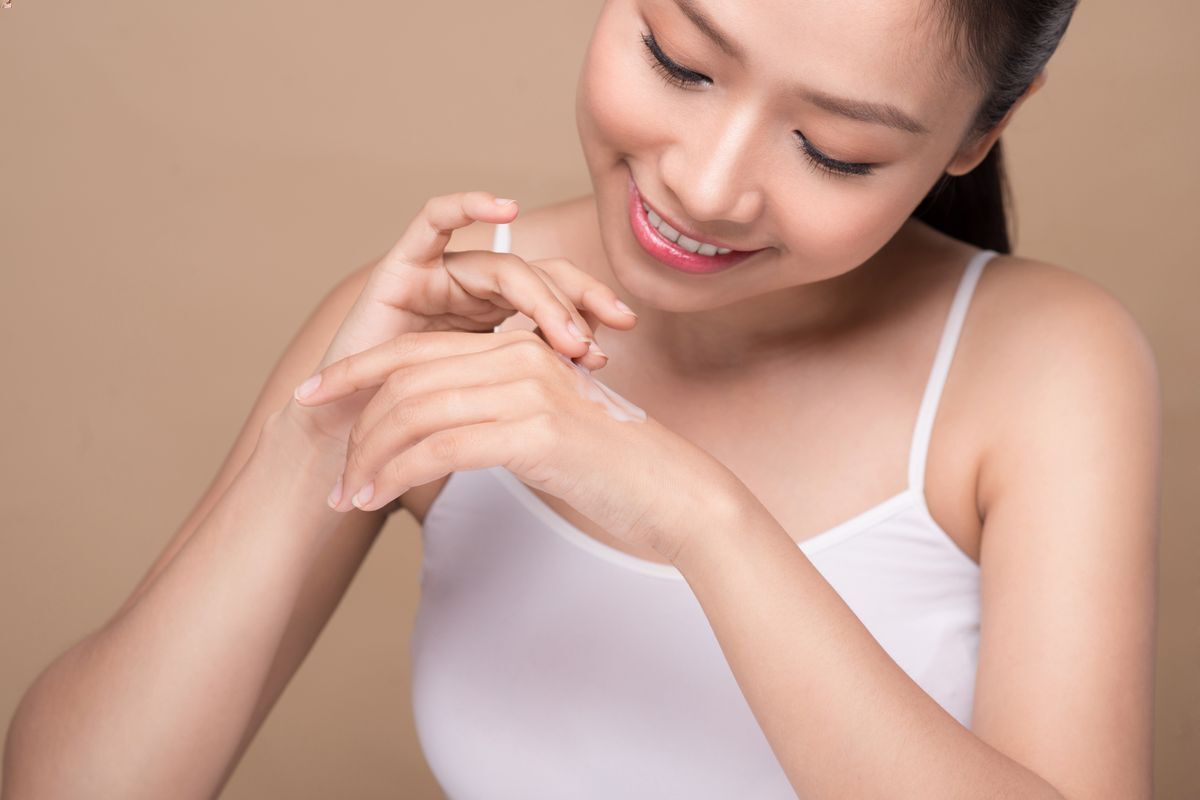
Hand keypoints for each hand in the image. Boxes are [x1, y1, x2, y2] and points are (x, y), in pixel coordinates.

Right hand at [289, 191, 638, 453]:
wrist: (352, 443)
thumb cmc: (418, 428)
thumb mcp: (491, 402)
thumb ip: (533, 378)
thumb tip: (600, 368)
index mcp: (497, 317)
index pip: (555, 295)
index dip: (589, 304)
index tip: (624, 329)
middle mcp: (471, 291)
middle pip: (537, 276)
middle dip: (573, 303)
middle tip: (598, 338)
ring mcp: (437, 277)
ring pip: (501, 265)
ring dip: (539, 296)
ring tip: (565, 333)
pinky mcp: (398, 268)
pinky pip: (431, 222)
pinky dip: (466, 206)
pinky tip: (503, 208)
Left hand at [292, 328, 743, 558]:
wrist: (670, 492)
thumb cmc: (608, 469)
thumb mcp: (543, 428)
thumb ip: (496, 413)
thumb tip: (438, 433)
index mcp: (518, 347)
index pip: (418, 352)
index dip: (358, 374)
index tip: (315, 400)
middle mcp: (519, 356)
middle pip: (406, 379)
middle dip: (355, 426)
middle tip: (332, 479)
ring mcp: (528, 390)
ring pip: (416, 413)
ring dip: (370, 459)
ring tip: (348, 499)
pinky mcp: (535, 431)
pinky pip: (441, 446)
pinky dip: (397, 473)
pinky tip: (375, 498)